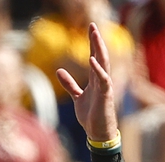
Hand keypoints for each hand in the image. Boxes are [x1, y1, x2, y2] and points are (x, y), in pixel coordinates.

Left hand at [55, 23, 118, 144]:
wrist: (97, 133)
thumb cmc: (90, 116)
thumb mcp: (77, 97)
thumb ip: (70, 84)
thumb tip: (59, 70)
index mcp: (95, 79)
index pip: (94, 56)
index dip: (92, 43)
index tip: (90, 28)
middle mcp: (101, 80)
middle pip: (100, 56)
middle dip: (96, 41)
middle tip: (92, 25)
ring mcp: (104, 87)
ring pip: (103, 64)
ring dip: (99, 49)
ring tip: (95, 35)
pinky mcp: (105, 95)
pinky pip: (103, 79)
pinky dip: (97, 69)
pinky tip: (91, 59)